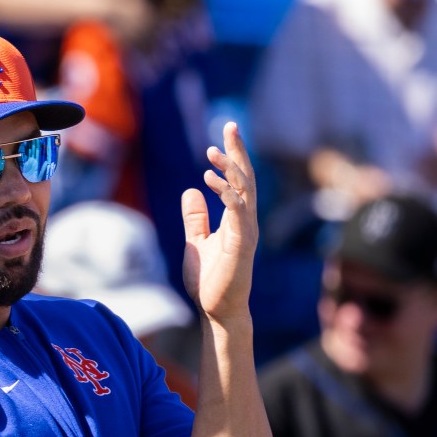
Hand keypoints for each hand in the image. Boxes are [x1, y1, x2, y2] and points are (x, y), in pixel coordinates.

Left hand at [182, 121, 258, 321]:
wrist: (217, 310)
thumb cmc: (211, 280)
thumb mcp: (196, 241)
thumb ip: (195, 218)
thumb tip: (191, 191)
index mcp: (237, 219)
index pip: (238, 180)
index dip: (234, 156)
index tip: (226, 132)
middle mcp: (246, 221)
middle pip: (246, 178)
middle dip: (238, 151)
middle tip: (230, 125)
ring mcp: (246, 232)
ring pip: (244, 191)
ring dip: (229, 169)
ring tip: (212, 152)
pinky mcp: (240, 245)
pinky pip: (237, 213)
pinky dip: (225, 194)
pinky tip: (208, 180)